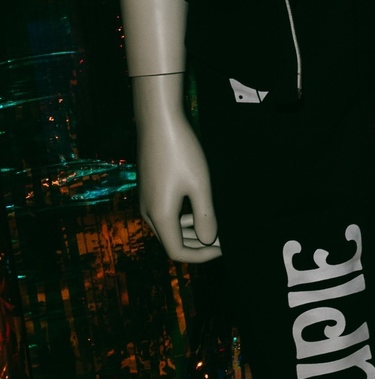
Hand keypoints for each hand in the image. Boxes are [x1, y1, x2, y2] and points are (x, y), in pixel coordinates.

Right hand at [133, 76, 220, 263]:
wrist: (158, 123)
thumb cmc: (182, 152)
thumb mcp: (200, 185)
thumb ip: (205, 216)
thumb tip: (209, 240)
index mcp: (160, 216)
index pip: (177, 252)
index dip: (202, 255)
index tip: (224, 247)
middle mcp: (148, 212)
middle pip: (171, 242)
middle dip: (199, 245)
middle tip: (225, 237)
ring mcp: (146, 201)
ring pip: (168, 229)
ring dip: (191, 231)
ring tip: (216, 222)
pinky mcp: (148, 190)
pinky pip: (165, 214)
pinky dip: (183, 218)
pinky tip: (200, 207)